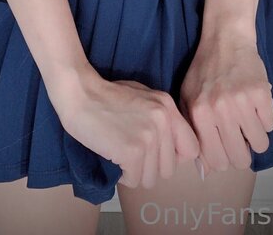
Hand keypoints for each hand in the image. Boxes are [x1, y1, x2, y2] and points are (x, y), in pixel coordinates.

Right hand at [52, 71, 199, 188]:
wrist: (80, 93)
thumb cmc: (107, 96)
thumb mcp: (145, 99)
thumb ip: (163, 119)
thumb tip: (174, 148)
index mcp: (168, 107)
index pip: (191, 148)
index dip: (175, 157)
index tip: (158, 154)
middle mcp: (163, 121)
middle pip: (170, 169)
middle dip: (151, 166)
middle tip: (132, 151)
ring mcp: (148, 137)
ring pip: (152, 178)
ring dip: (135, 171)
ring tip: (120, 150)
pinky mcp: (132, 151)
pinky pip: (134, 180)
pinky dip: (122, 174)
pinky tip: (113, 155)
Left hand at [178, 34, 272, 174]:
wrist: (225, 38)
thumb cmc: (205, 69)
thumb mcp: (188, 98)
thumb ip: (192, 133)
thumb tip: (206, 170)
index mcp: (200, 114)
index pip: (216, 161)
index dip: (224, 159)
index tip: (226, 148)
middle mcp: (220, 110)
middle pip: (240, 158)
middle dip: (243, 153)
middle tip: (240, 138)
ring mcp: (242, 102)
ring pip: (260, 144)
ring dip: (256, 136)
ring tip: (249, 119)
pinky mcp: (261, 93)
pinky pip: (270, 125)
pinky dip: (265, 119)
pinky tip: (255, 104)